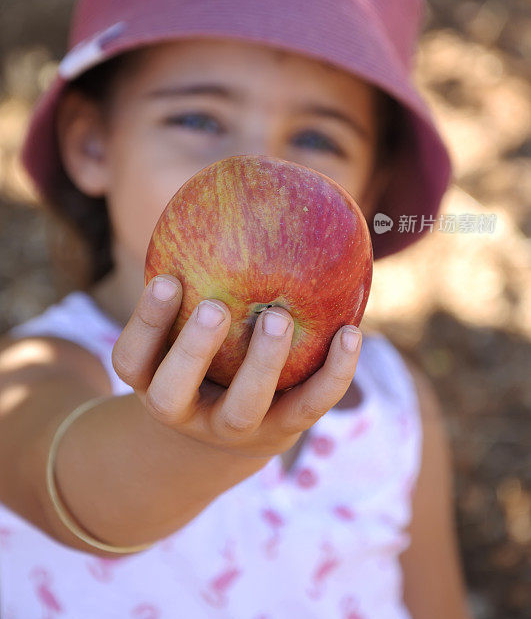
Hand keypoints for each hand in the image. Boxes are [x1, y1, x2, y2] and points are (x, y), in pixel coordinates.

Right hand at [111, 274, 362, 459]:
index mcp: (153, 381)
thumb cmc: (206, 352)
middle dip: (192, 351)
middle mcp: (184, 411)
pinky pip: (308, 406)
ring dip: (261, 363)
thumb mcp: (187, 322)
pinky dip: (332, 373)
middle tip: (215, 308)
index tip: (165, 279)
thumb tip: (227, 187)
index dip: (145, 323)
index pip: (131, 360)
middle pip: (172, 394)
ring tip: (278, 316)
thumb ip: (196, 277)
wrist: (233, 430)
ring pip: (242, 409)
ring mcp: (232, 429)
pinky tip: (350, 332)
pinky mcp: (281, 432)